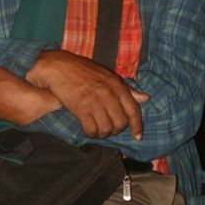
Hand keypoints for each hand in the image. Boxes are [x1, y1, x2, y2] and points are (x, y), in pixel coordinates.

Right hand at [26, 50, 147, 139]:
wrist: (58, 67)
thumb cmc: (83, 70)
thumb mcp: (107, 76)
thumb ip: (126, 89)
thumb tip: (145, 98)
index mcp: (117, 85)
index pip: (133, 110)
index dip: (137, 126)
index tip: (137, 137)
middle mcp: (108, 94)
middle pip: (120, 124)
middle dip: (115, 130)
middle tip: (108, 128)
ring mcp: (95, 102)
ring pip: (106, 129)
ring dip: (102, 133)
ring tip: (97, 128)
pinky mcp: (81, 109)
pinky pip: (91, 130)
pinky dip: (90, 133)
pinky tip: (87, 128)